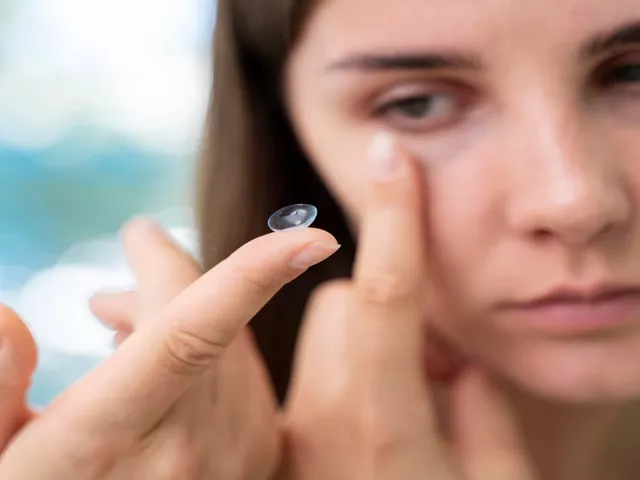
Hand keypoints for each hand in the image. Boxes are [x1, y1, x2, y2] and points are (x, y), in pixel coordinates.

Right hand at [0, 218, 339, 478]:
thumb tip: (10, 317)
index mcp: (111, 438)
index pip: (190, 335)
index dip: (252, 276)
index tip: (313, 236)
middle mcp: (188, 448)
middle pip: (206, 316)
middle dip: (162, 278)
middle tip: (107, 296)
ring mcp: (232, 455)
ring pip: (230, 339)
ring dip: (183, 313)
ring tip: (119, 327)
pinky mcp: (256, 455)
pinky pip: (243, 370)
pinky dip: (210, 349)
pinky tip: (167, 365)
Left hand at [281, 143, 537, 479]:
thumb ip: (483, 405)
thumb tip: (457, 358)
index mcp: (383, 427)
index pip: (384, 296)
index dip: (394, 218)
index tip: (389, 154)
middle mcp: (323, 421)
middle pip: (341, 303)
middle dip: (385, 310)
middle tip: (438, 371)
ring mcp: (294, 434)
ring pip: (325, 335)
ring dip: (368, 346)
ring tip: (409, 411)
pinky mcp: (282, 447)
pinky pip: (313, 374)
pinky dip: (349, 377)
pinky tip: (375, 433)